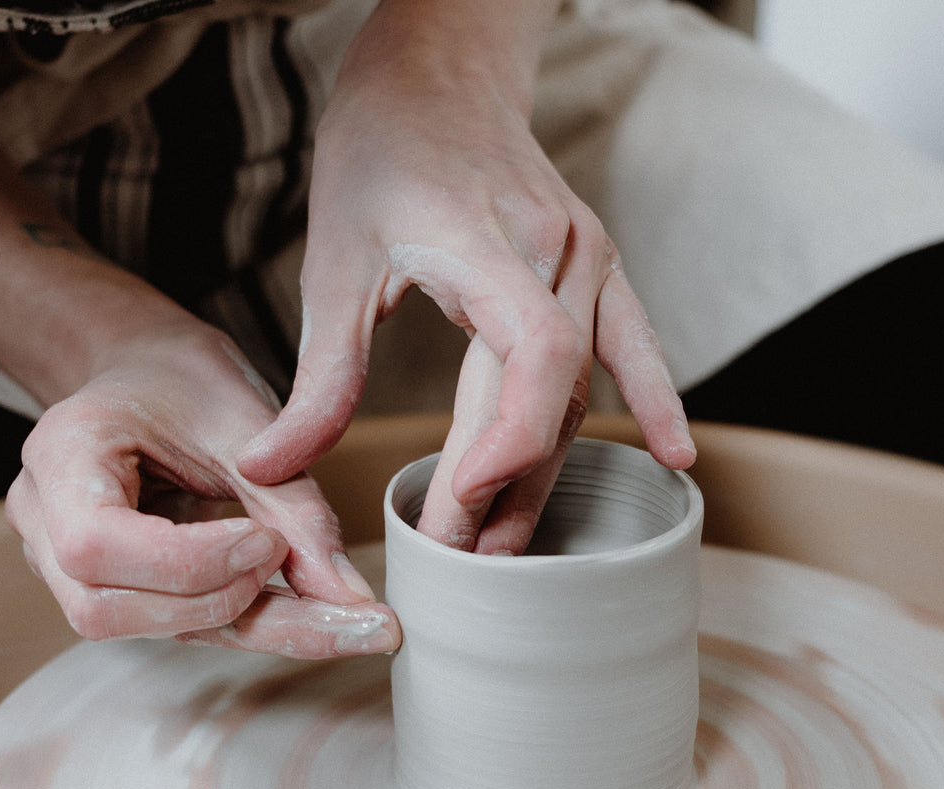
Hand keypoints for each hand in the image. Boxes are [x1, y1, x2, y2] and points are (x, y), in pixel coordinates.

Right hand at [6, 326, 398, 656]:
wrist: (145, 368)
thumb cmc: (183, 378)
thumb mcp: (244, 419)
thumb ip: (295, 506)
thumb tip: (351, 597)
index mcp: (59, 453)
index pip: (96, 544)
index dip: (188, 562)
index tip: (271, 542)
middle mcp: (42, 519)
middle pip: (104, 608)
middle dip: (216, 603)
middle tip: (303, 572)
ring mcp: (63, 562)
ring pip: (139, 629)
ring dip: (243, 625)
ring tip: (332, 612)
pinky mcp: (112, 587)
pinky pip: (174, 623)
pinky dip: (248, 623)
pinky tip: (317, 618)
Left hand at [237, 0, 694, 553]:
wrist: (436, 74)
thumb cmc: (378, 156)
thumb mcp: (333, 261)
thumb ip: (318, 374)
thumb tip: (268, 464)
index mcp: (485, 241)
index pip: (533, 356)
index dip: (509, 441)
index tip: (458, 504)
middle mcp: (555, 248)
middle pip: (551, 394)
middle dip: (503, 488)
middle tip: (456, 559)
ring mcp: (587, 255)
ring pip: (582, 389)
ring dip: (546, 472)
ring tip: (505, 548)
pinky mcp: (597, 264)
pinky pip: (635, 344)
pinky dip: (651, 401)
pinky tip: (675, 457)